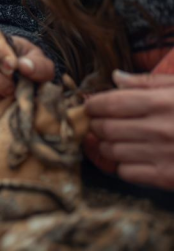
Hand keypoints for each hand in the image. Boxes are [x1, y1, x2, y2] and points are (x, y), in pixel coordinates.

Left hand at [86, 70, 173, 190]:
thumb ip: (148, 83)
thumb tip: (116, 77)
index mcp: (161, 102)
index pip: (109, 103)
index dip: (93, 104)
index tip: (90, 105)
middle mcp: (158, 129)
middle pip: (104, 127)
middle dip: (97, 124)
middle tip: (101, 122)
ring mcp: (162, 155)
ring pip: (111, 151)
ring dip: (108, 145)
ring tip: (117, 139)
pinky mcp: (167, 178)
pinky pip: (126, 173)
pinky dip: (124, 165)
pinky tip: (135, 158)